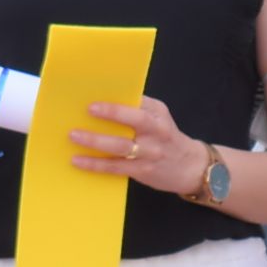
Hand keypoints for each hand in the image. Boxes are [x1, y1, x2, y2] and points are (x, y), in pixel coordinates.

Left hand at [72, 94, 206, 193]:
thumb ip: (138, 110)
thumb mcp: (159, 118)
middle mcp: (157, 131)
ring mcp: (150, 152)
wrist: (191, 167)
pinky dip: (95, 164)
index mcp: (158, 113)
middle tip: (88, 110)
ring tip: (75, 135)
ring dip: (96, 140)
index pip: (139, 101)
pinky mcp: (142, 170)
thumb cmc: (166, 139)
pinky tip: (78, 160)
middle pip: (136, 120)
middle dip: (112, 114)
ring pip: (122, 146)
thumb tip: (103, 101)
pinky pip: (115, 166)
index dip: (118, 99)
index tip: (97, 96)